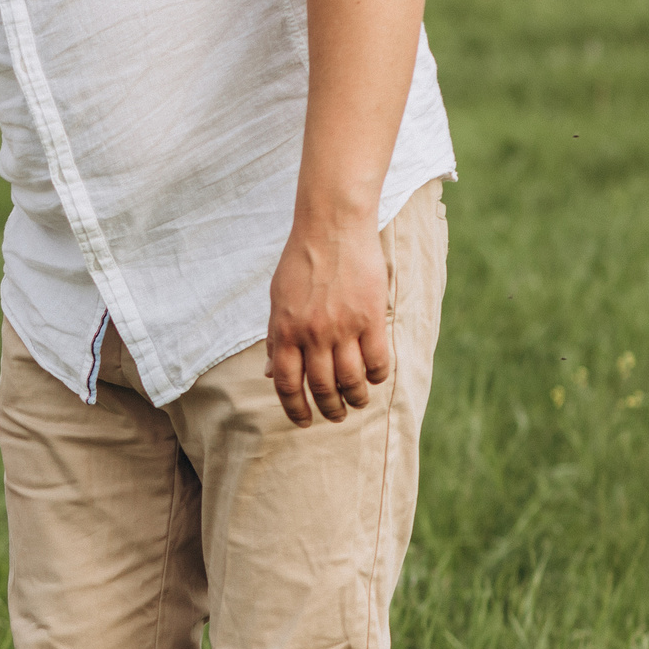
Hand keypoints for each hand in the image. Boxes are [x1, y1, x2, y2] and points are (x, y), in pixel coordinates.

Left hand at [265, 218, 391, 426]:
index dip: (295, 409)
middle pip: (322, 387)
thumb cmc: (302, 262)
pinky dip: (376, 376)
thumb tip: (272, 374)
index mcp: (286, 332)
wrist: (332, 226)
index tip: (303, 421)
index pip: (288, 384)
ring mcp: (342, 327)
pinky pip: (377, 359)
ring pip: (350, 380)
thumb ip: (277, 338)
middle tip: (336, 417)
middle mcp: (312, 334)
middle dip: (329, 409)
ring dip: (355, 398)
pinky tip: (374, 379)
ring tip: (357, 403)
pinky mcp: (370, 317)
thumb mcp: (278, 300)